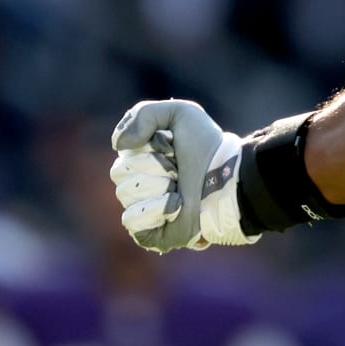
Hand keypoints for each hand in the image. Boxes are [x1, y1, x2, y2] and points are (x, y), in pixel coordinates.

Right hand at [109, 100, 258, 251]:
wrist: (226, 178)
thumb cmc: (207, 147)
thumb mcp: (181, 112)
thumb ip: (143, 114)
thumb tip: (118, 145)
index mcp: (146, 157)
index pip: (124, 151)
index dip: (147, 147)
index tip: (171, 145)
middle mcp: (144, 182)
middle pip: (120, 172)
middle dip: (151, 167)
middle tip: (177, 169)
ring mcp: (146, 208)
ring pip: (125, 194)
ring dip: (156, 187)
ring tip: (179, 188)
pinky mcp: (151, 232)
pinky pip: (131, 220)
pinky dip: (154, 210)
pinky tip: (176, 205)